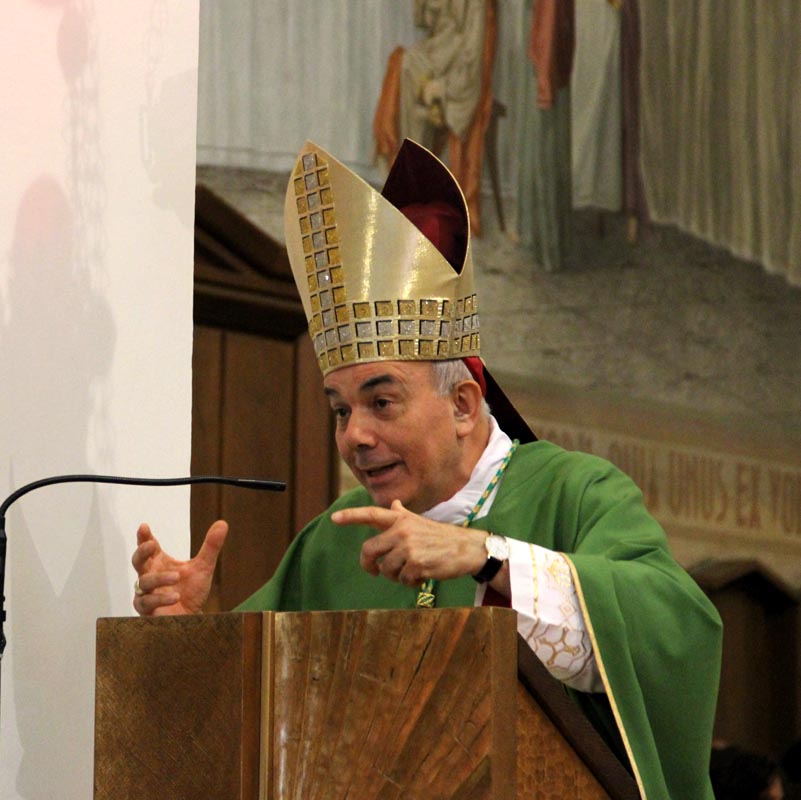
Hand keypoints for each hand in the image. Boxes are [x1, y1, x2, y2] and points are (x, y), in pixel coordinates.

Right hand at [131, 520, 227, 615]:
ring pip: (144, 582)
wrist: (192, 618)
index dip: (144, 537)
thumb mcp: (204, 567)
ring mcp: (146, 592)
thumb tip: (223, 523)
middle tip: (150, 544)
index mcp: (159, 562)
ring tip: (176, 576)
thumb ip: (211, 546)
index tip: (144, 526)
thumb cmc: (192, 591)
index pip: (149, 547)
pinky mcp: (147, 610)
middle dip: (142, 552)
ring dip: (159, 578)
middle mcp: (149, 575)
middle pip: (138, 561)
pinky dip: (160, 598)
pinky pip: (147, 602)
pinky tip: (175, 597)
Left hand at [331, 499, 487, 586]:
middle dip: (369, 565)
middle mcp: (402, 530)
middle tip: (373, 571)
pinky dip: (411, 583)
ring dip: (397, 576)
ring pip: (386, 570)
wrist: (469, 548)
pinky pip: (403, 580)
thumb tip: (393, 504)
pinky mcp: (417, 563)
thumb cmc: (443, 537)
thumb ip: (402, 515)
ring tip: (412, 571)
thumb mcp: (420, 522)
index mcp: (401, 519)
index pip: (371, 514)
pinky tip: (423, 576)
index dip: (351, 516)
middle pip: (369, 550)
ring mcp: (409, 547)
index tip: (334, 518)